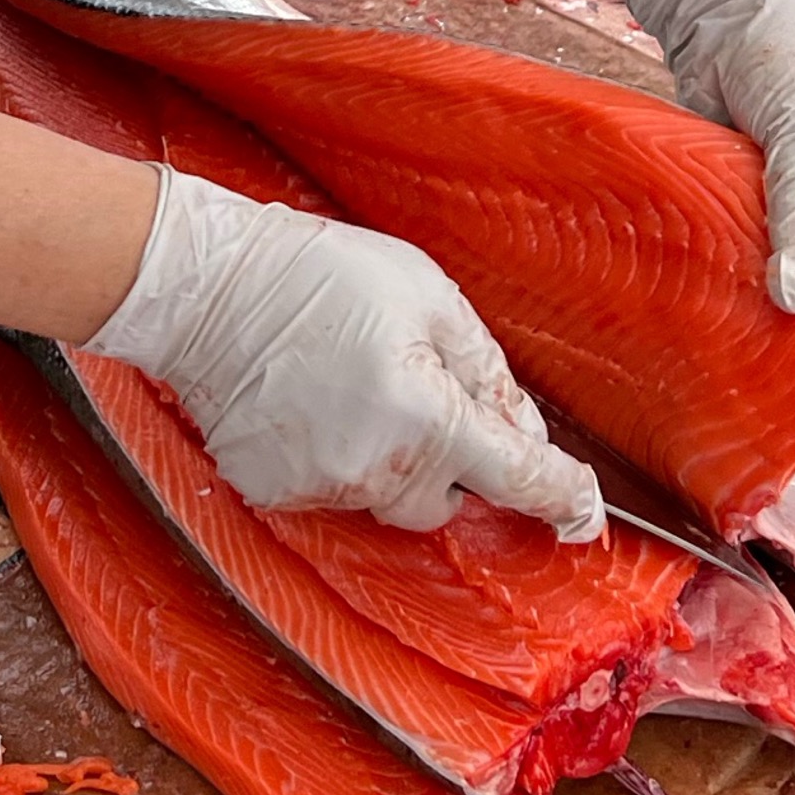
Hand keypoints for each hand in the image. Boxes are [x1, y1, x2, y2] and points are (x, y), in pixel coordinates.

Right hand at [91, 170, 606, 539]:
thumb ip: (485, 368)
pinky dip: (337, 458)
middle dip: (452, 460)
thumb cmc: (323, 278)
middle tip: (419, 393)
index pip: (518, 477)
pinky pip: (334, 491)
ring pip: (389, 497)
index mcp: (430, 418)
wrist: (210, 289)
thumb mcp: (430, 296)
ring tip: (356, 387)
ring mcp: (322, 487)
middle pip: (449, 499)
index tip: (585, 517)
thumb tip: (521, 426)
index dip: (562, 499)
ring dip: (394, 459)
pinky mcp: (275, 490)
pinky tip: (314, 404)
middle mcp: (379, 468)